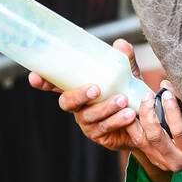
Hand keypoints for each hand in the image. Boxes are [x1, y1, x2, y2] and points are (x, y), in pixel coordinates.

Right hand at [29, 40, 181, 181]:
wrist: (146, 122)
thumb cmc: (130, 93)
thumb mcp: (128, 75)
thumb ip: (124, 62)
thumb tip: (120, 44)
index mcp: (78, 88)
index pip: (54, 83)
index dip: (43, 81)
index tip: (34, 76)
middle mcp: (78, 106)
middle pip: (67, 102)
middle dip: (79, 95)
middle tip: (95, 88)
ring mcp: (87, 123)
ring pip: (90, 116)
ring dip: (105, 108)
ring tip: (122, 101)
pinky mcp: (100, 137)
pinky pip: (106, 129)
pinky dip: (118, 121)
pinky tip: (130, 114)